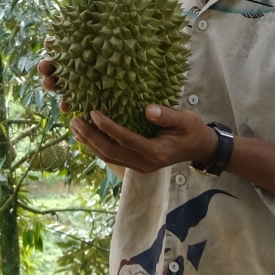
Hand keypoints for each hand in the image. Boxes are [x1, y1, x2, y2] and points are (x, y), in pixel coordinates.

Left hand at [68, 101, 218, 175]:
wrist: (200, 148)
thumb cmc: (193, 131)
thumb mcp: (185, 119)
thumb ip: (167, 115)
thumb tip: (147, 109)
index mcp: (155, 152)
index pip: (126, 139)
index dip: (108, 127)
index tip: (93, 113)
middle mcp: (144, 162)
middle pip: (111, 152)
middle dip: (91, 137)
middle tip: (75, 121)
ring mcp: (140, 166)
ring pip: (109, 157)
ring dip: (90, 143)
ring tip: (74, 127)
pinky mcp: (136, 163)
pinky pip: (113, 157)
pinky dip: (97, 147)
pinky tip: (86, 137)